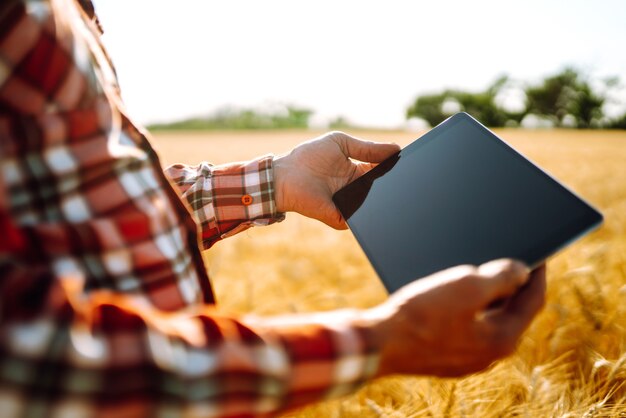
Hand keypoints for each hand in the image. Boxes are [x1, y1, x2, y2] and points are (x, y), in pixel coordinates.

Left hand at [273, 131, 399, 228]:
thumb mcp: (340, 143)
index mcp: (358, 171)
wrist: (285, 176)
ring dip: (384, 197)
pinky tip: (375, 202)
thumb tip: (395, 148)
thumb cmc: (309, 157)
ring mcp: (350, 206)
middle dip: (394, 183)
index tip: (408, 160)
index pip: (382, 169)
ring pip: (375, 205)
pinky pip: (360, 220)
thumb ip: (367, 148)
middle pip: (382, 188)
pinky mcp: (341, 218)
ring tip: (394, 188)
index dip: (394, 165)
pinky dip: (368, 213)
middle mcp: (356, 190)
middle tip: (407, 177)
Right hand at [362, 259, 545, 377]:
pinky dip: (467, 309)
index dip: (538, 273)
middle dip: (513, 286)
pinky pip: (465, 328)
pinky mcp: (442, 356)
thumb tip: (521, 270)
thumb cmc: (421, 315)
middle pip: (511, 313)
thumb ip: (501, 277)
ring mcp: (464, 358)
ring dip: (488, 297)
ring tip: (479, 272)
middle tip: (510, 260)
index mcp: (501, 339)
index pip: (532, 302)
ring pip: (486, 321)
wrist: (378, 343)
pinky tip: (451, 295)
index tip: (540, 254)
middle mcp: (487, 355)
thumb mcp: (466, 286)